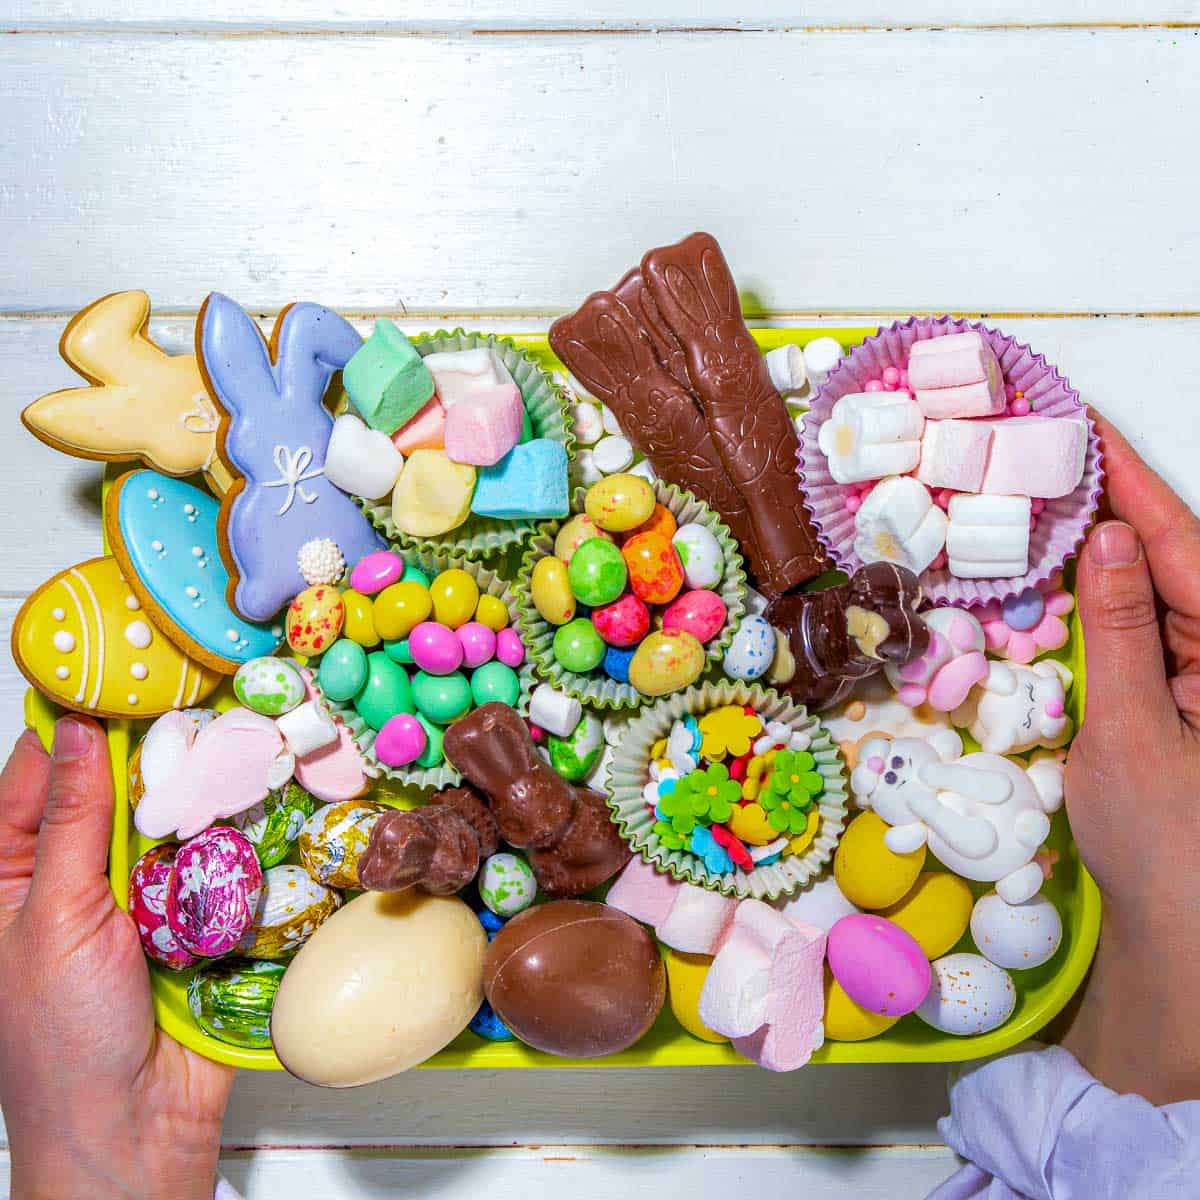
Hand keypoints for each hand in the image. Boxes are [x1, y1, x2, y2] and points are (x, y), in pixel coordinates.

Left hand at [0, 716, 232, 1199]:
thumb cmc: (62, 1046)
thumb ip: (72, 825)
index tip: (120, 661)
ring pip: (172, 813)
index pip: (41, 770)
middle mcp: (78, 874)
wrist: (135, 1134)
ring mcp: (142, 892)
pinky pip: (216, 854)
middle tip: (199, 683)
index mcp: (13, 874)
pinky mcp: (198, 913)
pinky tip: (263, 790)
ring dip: (200, 782)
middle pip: (114, 783)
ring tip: (239, 724)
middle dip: (153, 741)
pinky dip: (237, 825)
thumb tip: (79, 730)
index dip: (76, 714)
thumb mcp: (53, 922)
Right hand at [1060, 413, 1199, 1102]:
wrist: (1185, 943)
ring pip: (1151, 589)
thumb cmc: (1167, 849)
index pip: (1183, 544)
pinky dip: (1096, 601)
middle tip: (1041, 449)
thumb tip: (1104, 539)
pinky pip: (1140, 631)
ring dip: (1096, 547)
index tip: (1082, 421)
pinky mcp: (1182, 695)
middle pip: (1169, 556)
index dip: (1130, 478)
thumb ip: (1120, 632)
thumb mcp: (1133, 735)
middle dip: (1108, 500)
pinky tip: (1056, 575)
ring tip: (1038, 496)